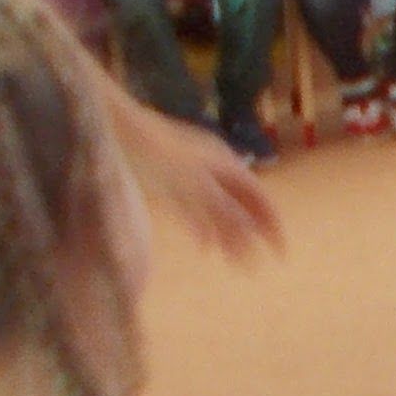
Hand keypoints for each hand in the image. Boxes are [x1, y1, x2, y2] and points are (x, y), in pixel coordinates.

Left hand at [107, 94, 284, 259]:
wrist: (116, 130)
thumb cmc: (156, 152)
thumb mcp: (193, 182)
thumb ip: (222, 205)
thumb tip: (251, 229)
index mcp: (225, 163)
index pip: (258, 197)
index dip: (271, 224)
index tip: (279, 251)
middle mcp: (213, 169)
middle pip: (240, 206)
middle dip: (251, 234)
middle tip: (257, 265)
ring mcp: (192, 176)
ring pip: (218, 211)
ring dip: (228, 236)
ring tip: (234, 263)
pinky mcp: (170, 183)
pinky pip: (194, 211)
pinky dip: (202, 228)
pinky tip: (204, 246)